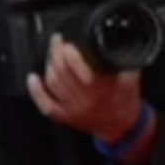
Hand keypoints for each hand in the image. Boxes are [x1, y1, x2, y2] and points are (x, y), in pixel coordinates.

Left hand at [27, 34, 142, 145]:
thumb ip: (123, 59)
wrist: (124, 127)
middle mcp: (86, 100)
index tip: (67, 42)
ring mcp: (74, 109)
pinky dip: (37, 92)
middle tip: (57, 40)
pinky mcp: (67, 117)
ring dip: (49, 65)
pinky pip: (47, 106)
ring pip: (53, 83)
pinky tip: (33, 79)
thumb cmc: (126, 101)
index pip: (79, 69)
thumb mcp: (131, 77)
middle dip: (56, 52)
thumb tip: (116, 37)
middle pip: (62, 72)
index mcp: (102, 89)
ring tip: (52, 54)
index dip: (69, 53)